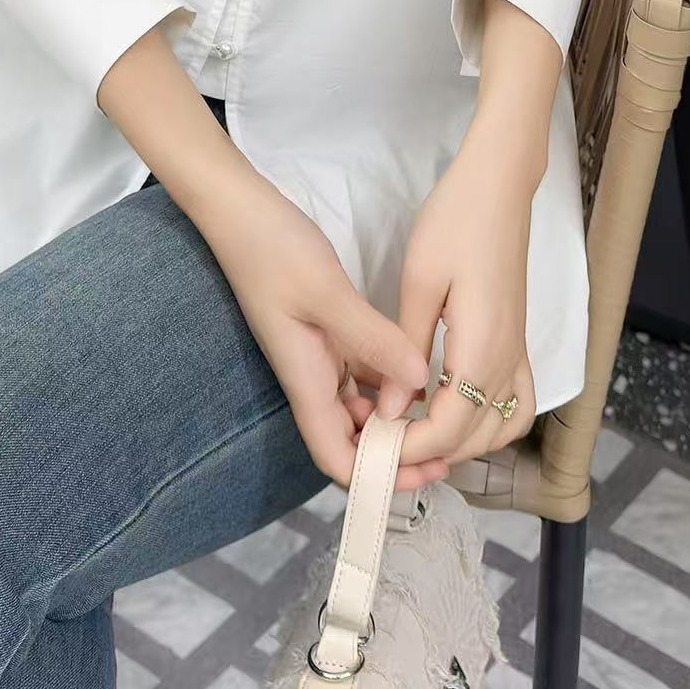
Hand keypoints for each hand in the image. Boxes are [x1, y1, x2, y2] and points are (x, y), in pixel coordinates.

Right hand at [202, 169, 447, 491]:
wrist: (239, 210)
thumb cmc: (272, 249)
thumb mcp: (326, 292)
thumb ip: (373, 338)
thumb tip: (421, 382)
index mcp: (307, 380)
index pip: (337, 459)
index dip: (377, 478)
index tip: (425, 472)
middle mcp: (314, 378)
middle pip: (353, 442)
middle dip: (396, 455)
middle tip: (450, 447)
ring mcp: (321, 357)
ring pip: (362, 409)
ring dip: (397, 421)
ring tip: (445, 414)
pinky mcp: (329, 334)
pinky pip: (365, 374)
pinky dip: (392, 382)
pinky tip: (424, 372)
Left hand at [396, 117, 538, 472]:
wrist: (500, 185)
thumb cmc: (456, 222)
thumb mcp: (419, 283)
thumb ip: (406, 350)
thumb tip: (391, 410)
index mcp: (482, 349)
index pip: (449, 429)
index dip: (409, 447)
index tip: (371, 446)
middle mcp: (509, 361)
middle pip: (474, 439)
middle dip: (428, 452)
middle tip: (381, 441)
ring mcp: (519, 352)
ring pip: (500, 429)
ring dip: (460, 443)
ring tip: (413, 430)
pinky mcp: (519, 341)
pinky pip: (516, 403)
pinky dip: (488, 422)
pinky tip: (451, 408)